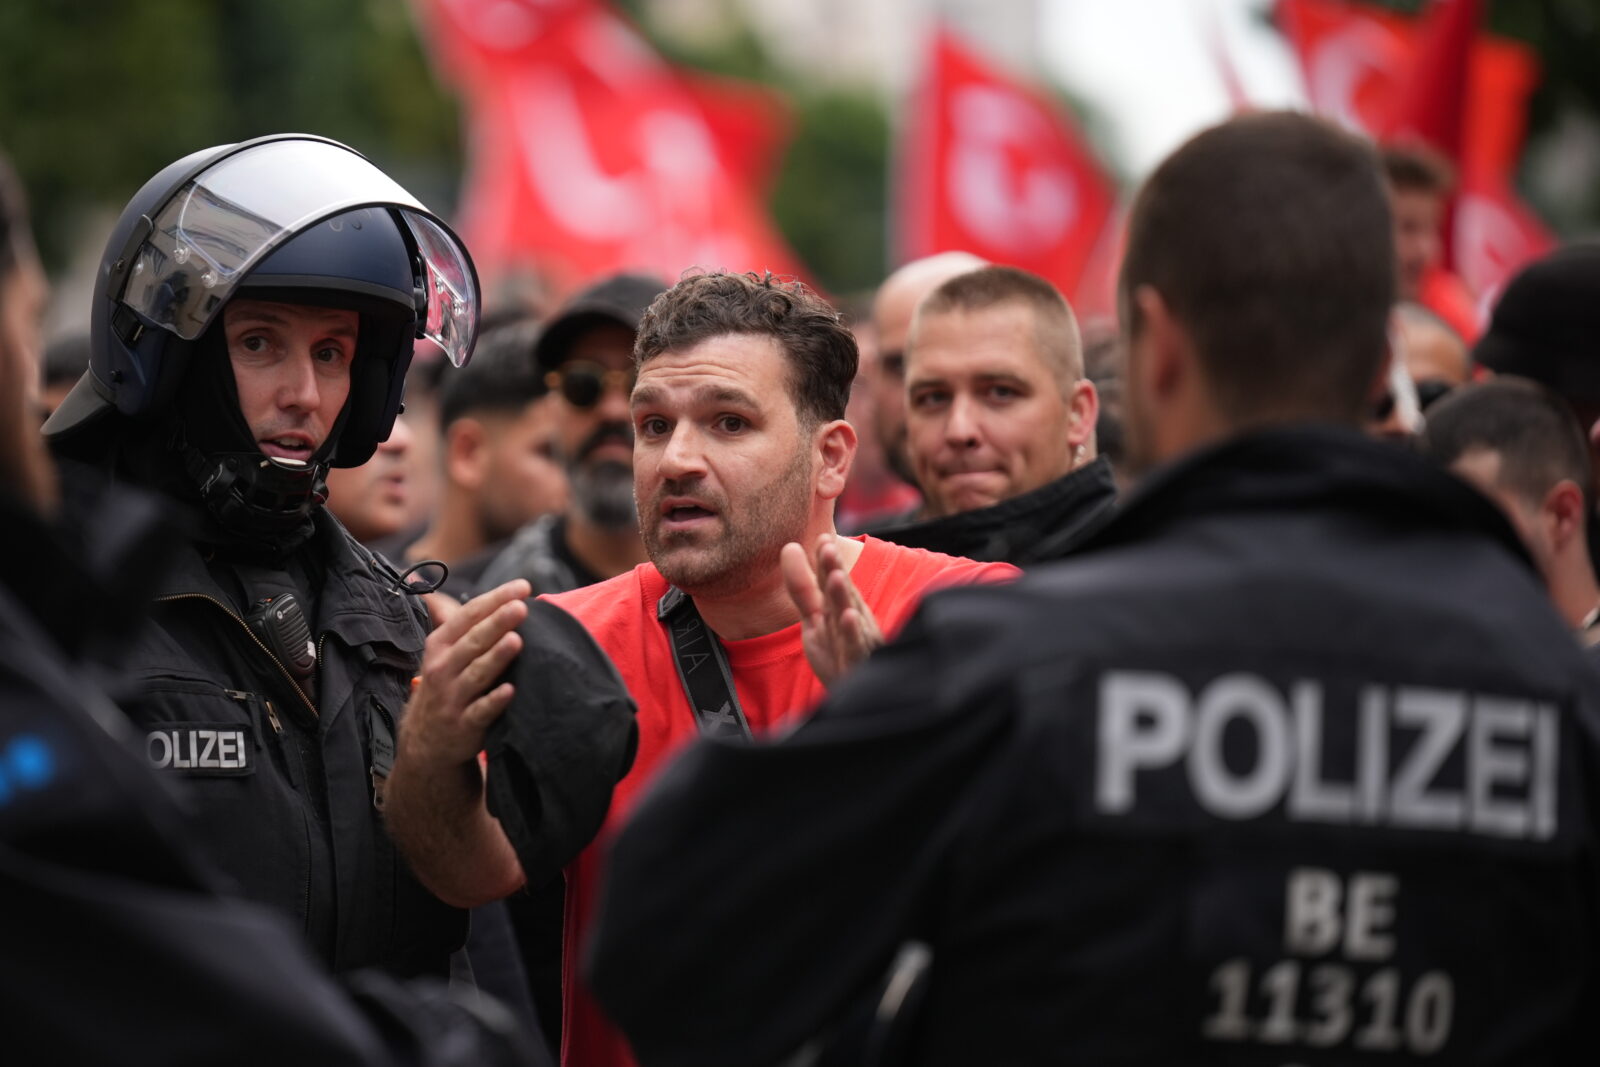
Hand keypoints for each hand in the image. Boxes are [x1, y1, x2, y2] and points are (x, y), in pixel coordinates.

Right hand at [400, 579, 530, 765]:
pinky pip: (481, 711)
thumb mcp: (441, 651)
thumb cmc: (445, 684)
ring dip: (496, 657)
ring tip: (516, 640)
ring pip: (476, 673)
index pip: (468, 616)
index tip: (522, 586)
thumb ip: (454, 618)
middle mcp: (444, 669)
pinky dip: (494, 701)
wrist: (426, 743)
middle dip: (497, 623)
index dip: (494, 599)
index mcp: (440, 645)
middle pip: (473, 641)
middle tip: (521, 607)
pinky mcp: (464, 725)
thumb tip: (429, 578)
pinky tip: (511, 690)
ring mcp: (453, 697)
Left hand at [781, 535, 882, 687]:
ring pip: (851, 615)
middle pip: (842, 592)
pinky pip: (856, 646)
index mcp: (842, 606)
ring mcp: (859, 640)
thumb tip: (789, 546)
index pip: (832, 580)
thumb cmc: (840, 653)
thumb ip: (802, 587)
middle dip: (835, 570)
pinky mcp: (860, 662)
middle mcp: (853, 619)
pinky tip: (849, 617)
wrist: (861, 698)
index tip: (822, 538)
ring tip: (836, 575)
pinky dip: (853, 632)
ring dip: (844, 596)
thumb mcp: (816, 618)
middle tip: (827, 546)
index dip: (827, 561)